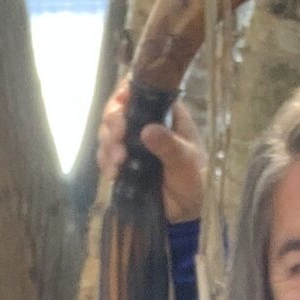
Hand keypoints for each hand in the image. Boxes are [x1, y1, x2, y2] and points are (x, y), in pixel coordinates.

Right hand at [98, 79, 203, 225]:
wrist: (186, 210)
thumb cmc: (194, 178)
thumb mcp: (186, 161)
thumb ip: (169, 145)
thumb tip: (148, 130)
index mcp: (164, 112)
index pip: (139, 90)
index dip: (124, 92)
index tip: (120, 106)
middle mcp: (145, 122)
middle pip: (116, 110)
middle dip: (112, 126)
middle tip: (118, 142)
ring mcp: (131, 142)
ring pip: (107, 132)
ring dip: (107, 146)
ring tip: (118, 163)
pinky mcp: (122, 161)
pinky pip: (105, 155)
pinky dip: (105, 163)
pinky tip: (112, 173)